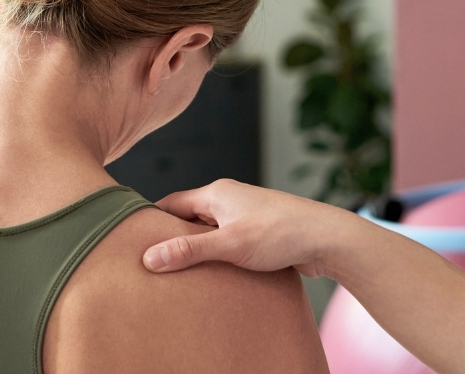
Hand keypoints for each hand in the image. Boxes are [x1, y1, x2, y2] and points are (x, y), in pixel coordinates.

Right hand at [142, 179, 352, 276]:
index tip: (137, 241)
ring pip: (210, 230)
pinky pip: (229, 240)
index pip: (171, 203)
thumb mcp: (228, 244)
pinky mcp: (259, 230)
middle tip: (158, 261)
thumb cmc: (281, 234)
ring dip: (200, 248)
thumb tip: (149, 257)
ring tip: (186, 270)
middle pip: (189, 217)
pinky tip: (218, 272)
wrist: (327, 239)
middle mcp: (229, 198)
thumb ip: (188, 250)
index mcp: (216, 192)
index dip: (153, 222)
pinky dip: (220, 254)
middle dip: (175, 237)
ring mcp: (245, 214)